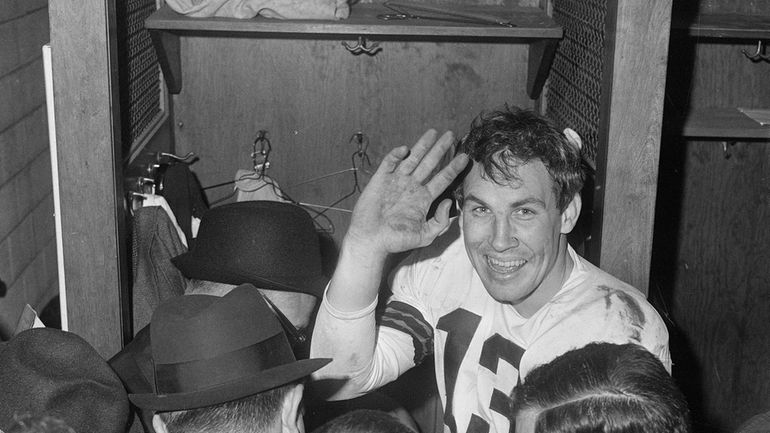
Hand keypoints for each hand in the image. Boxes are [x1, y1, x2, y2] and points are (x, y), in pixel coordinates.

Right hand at [345, 129, 468, 256]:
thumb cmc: (396, 240)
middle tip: (451, 135)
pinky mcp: (381, 179)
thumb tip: (450, 201)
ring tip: (433, 132)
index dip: (454, 168)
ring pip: (412, 159)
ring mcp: (397, 181)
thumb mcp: (425, 235)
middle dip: (440, 149)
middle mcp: (412, 187)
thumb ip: (440, 221)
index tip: (465, 157)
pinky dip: (396, 154)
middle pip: (430, 164)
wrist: (371, 240)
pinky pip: (390, 162)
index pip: (443, 179)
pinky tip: (405, 150)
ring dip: (422, 145)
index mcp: (424, 199)